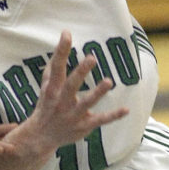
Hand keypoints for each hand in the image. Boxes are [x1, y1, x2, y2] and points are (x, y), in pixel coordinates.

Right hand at [27, 30, 127, 149]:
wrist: (42, 136)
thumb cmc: (47, 106)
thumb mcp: (46, 87)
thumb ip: (52, 68)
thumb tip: (61, 45)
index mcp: (52, 89)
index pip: (57, 67)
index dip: (61, 50)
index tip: (67, 33)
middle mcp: (62, 101)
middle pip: (71, 85)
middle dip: (81, 72)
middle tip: (91, 58)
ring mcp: (73, 115)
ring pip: (87, 103)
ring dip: (97, 92)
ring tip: (109, 81)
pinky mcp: (84, 126)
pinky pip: (100, 120)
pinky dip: (113, 116)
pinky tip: (126, 109)